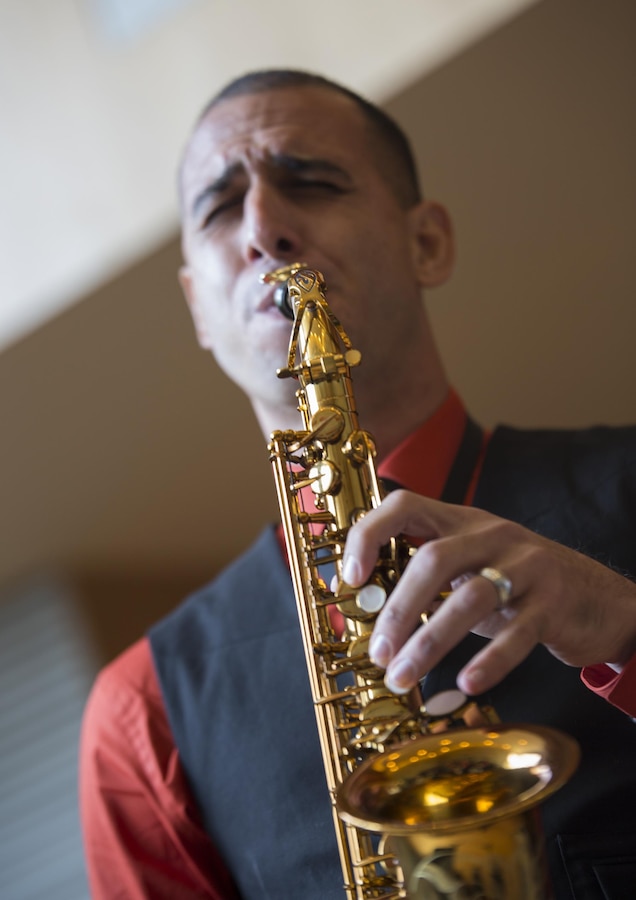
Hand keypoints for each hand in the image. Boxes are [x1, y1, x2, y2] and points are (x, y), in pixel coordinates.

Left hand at [342, 490, 635, 695]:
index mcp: (461, 522)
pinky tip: (466, 683)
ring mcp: (526, 566)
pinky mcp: (554, 602)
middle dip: (397, 609)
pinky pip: (518, 633)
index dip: (370, 534)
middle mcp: (492, 535)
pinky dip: (489, 661)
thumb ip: (427, 582)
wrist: (597, 597)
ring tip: (403, 675)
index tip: (351, 577)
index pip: (405, 505)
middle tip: (378, 653)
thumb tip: (369, 616)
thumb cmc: (517, 586)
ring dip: (429, 642)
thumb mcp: (471, 569)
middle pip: (433, 559)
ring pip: (469, 598)